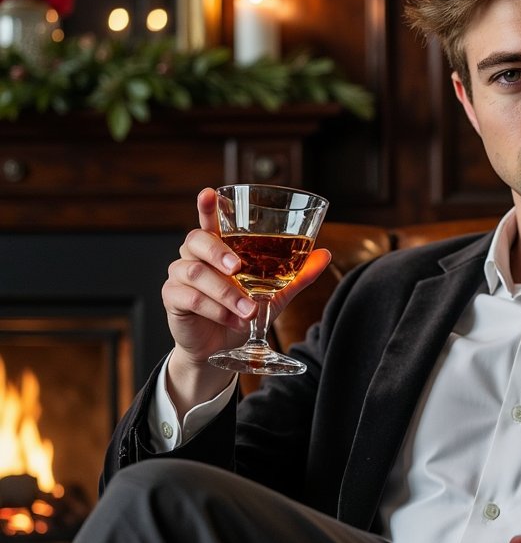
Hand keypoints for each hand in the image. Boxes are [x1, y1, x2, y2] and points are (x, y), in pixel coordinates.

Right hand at [162, 187, 331, 407]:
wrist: (220, 348)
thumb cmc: (242, 312)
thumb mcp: (274, 293)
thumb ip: (297, 274)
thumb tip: (325, 254)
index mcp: (217, 248)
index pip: (209, 221)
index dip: (207, 206)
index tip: (209, 193)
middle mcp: (194, 257)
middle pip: (196, 240)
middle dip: (217, 252)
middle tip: (237, 267)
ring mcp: (180, 277)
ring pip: (196, 273)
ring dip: (226, 292)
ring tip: (249, 311)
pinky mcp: (173, 299)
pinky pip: (191, 299)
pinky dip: (216, 311)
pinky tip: (235, 322)